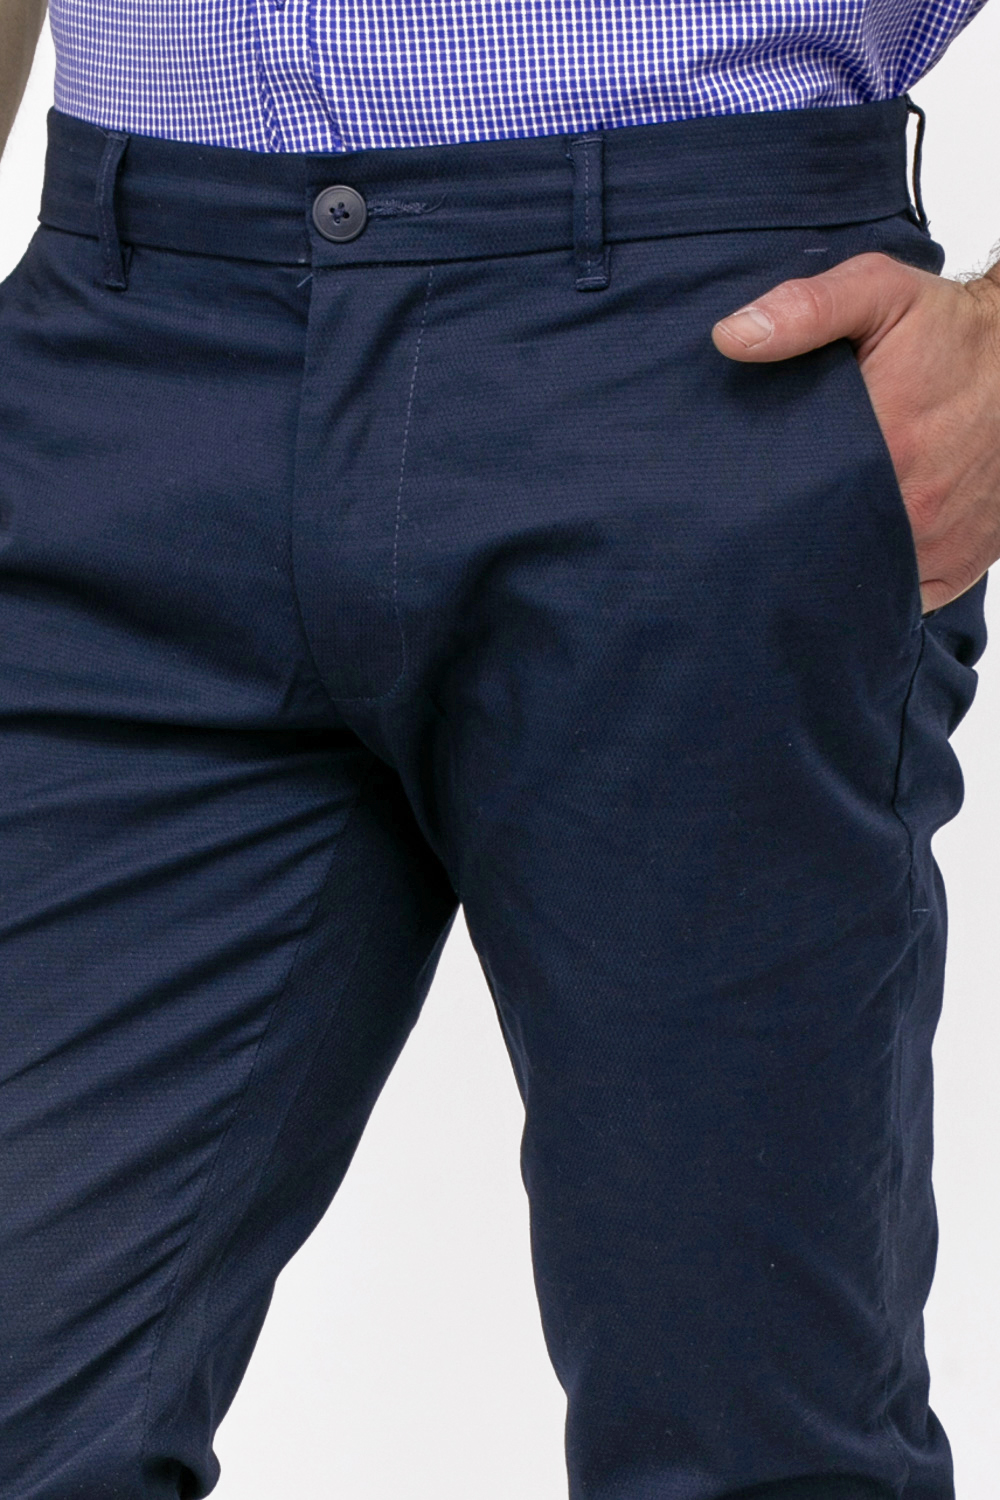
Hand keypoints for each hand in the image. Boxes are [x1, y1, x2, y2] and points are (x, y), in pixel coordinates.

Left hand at [711, 252, 999, 613]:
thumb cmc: (950, 328)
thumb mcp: (878, 294)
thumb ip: (805, 310)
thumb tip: (731, 336)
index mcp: (886, 446)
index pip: (793, 504)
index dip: (758, 509)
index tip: (735, 501)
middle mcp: (916, 508)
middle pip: (822, 551)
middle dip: (789, 545)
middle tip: (757, 530)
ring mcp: (940, 543)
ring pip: (862, 580)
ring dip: (831, 567)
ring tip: (802, 545)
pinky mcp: (960, 565)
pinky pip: (904, 597)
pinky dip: (876, 585)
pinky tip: (851, 560)